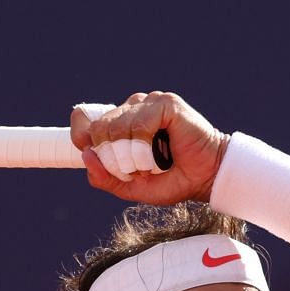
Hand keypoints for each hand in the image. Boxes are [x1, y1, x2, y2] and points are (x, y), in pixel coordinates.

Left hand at [72, 92, 225, 205]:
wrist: (207, 178)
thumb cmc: (174, 180)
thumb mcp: (133, 187)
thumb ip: (106, 177)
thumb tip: (86, 156)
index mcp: (121, 124)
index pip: (86, 118)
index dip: (82, 136)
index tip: (93, 155)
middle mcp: (133, 109)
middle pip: (99, 126)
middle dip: (112, 156)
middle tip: (135, 169)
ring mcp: (149, 103)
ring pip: (118, 125)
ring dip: (130, 154)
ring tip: (151, 163)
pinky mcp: (165, 103)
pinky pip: (139, 122)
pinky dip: (144, 143)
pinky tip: (159, 152)